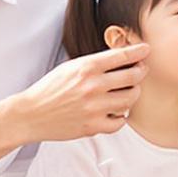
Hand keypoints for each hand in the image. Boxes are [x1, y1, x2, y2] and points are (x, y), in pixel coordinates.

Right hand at [19, 46, 150, 141]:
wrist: (31, 113)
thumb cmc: (49, 89)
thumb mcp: (70, 67)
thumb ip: (94, 64)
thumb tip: (120, 59)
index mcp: (87, 67)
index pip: (122, 56)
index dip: (138, 51)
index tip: (146, 50)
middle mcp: (93, 86)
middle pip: (133, 77)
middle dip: (140, 72)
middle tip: (141, 71)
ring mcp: (95, 108)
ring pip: (130, 99)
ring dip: (133, 94)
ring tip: (128, 92)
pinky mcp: (93, 126)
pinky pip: (120, 122)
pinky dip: (121, 116)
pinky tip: (115, 112)